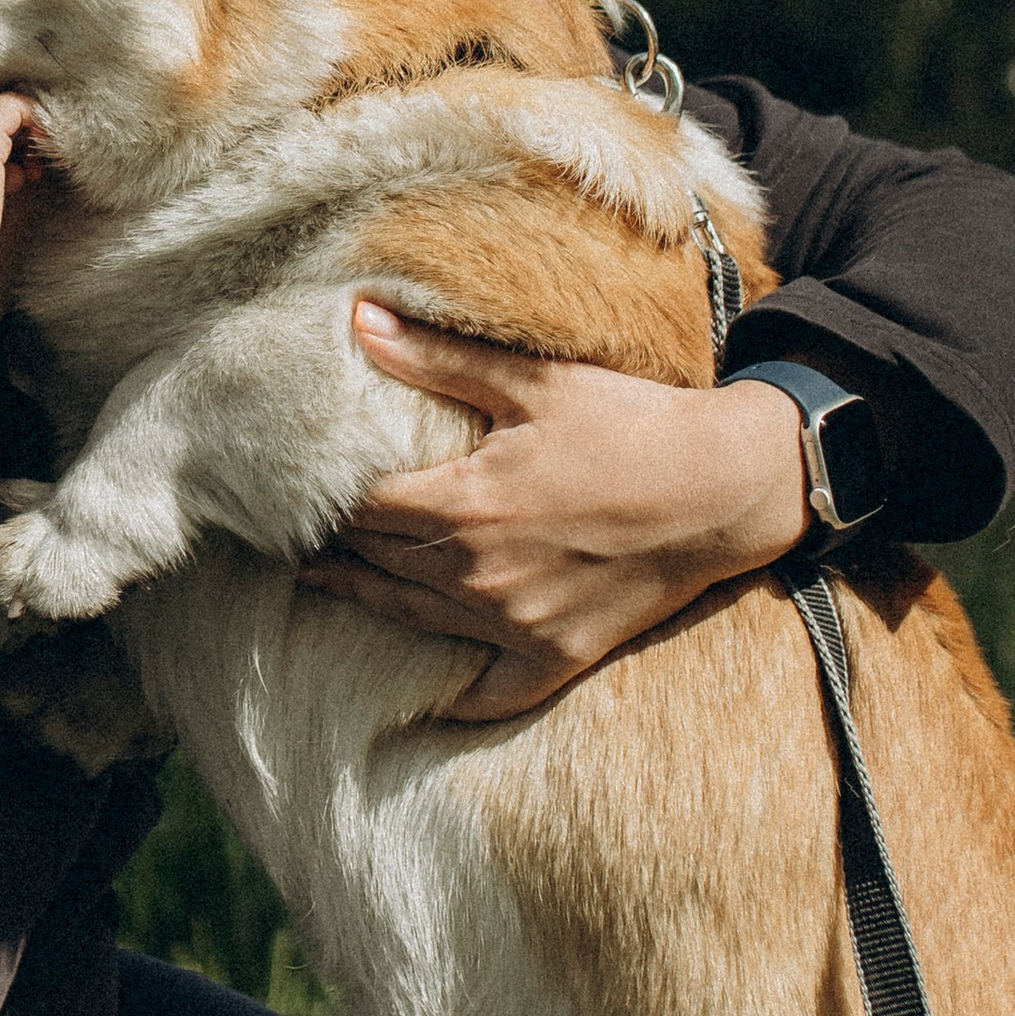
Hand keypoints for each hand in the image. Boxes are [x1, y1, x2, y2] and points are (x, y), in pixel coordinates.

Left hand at [298, 303, 812, 722]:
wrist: (727, 489)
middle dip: (334, 544)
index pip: (360, 510)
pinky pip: (488, 694)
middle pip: (378, 564)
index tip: (288, 489)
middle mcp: (479, 575)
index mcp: (465, 505)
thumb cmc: (632, 424)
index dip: (320, 499)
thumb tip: (358, 319)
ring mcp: (516, 625)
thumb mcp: (534, 380)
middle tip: (292, 534)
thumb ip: (438, 357)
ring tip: (324, 583)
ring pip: (413, 620)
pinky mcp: (556, 658)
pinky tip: (423, 696)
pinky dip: (454, 696)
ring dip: (365, 600)